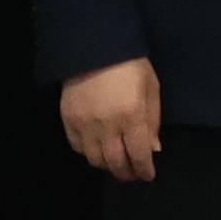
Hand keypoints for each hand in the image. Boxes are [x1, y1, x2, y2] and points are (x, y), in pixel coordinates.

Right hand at [60, 57, 167, 184]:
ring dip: (107, 165)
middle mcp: (107, 125)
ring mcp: (85, 124)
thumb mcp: (151, 87)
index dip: (144, 170)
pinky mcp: (68, 119)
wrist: (95, 44)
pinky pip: (77, 146)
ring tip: (114, 161)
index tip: (147, 175)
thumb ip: (152, 120)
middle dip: (126, 173)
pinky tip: (96, 147)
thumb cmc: (130, 64)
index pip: (139, 155)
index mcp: (132, 116)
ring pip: (95, 159)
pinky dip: (88, 152)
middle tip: (132, 173)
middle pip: (116, 163)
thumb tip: (152, 149)